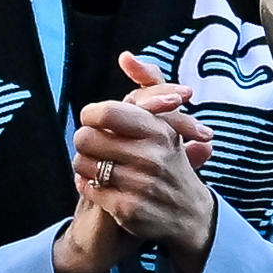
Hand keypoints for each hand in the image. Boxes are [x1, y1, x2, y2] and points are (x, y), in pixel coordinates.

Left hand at [71, 57, 218, 272]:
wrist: (190, 215)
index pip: (106, 112)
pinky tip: (100, 184)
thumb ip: (149, 85)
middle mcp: (152, 156)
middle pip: (86, 138)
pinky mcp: (127, 210)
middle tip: (96, 146)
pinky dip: (87, 185)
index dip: (92, 115)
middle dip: (85, 141)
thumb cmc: (173, 161)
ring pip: (82, 164)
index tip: (97, 122)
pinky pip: (87, 188)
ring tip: (98, 166)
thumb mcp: (169, 121)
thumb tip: (125, 56)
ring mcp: (139, 185)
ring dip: (84, 165)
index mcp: (160, 130)